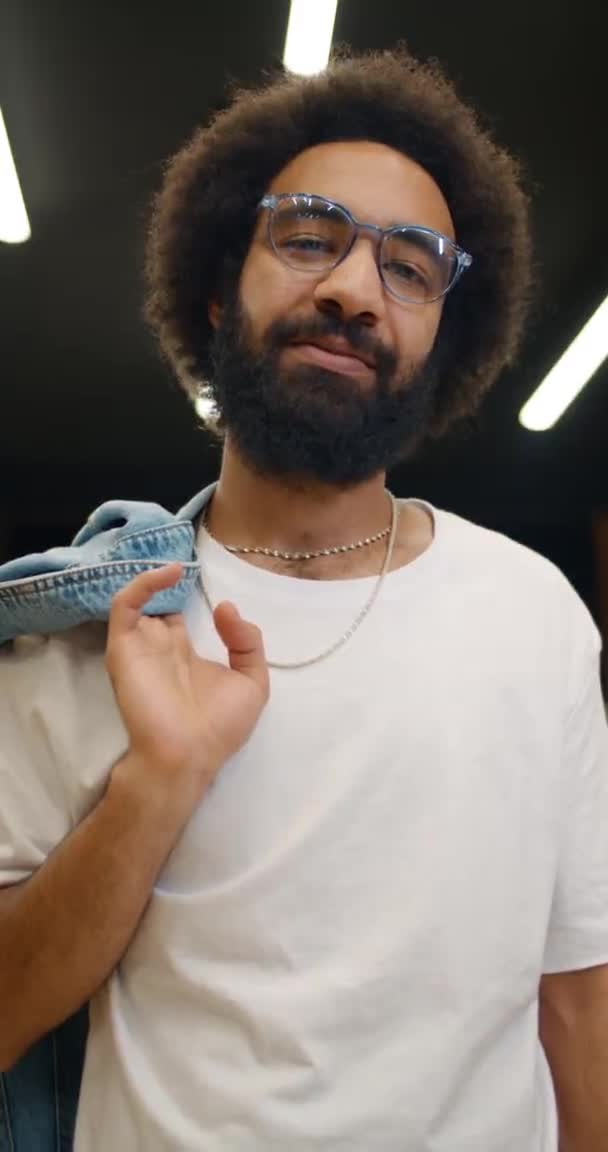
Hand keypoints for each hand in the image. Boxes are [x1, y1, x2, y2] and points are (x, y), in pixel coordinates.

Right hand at [105, 564, 269, 791]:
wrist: (188, 755)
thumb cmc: (220, 727)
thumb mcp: (252, 682)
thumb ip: (247, 642)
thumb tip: (226, 607)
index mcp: (184, 656)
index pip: (179, 616)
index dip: (189, 594)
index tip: (202, 574)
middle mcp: (159, 647)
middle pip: (156, 604)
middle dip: (167, 580)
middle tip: (184, 557)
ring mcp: (140, 646)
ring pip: (136, 598)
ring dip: (153, 576)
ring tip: (177, 563)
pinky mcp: (124, 648)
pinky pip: (125, 606)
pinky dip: (143, 584)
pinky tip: (171, 573)